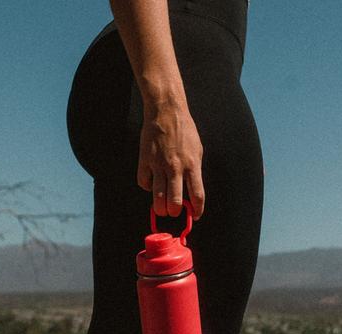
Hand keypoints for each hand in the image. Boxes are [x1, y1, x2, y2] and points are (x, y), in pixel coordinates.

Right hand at [136, 102, 204, 220]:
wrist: (167, 112)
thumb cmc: (185, 131)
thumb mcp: (197, 150)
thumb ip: (194, 172)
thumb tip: (191, 192)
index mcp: (192, 165)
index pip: (197, 195)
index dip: (197, 210)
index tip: (195, 215)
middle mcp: (176, 167)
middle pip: (175, 201)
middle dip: (174, 212)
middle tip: (173, 211)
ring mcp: (159, 165)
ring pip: (157, 197)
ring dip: (159, 207)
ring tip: (161, 208)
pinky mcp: (145, 160)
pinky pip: (144, 182)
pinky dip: (147, 187)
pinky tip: (151, 185)